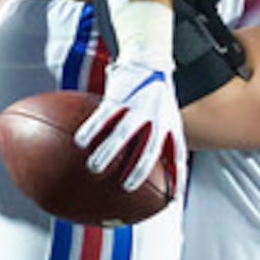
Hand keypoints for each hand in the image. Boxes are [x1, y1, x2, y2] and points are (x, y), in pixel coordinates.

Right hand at [74, 55, 183, 193]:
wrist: (148, 60)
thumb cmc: (156, 96)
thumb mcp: (168, 117)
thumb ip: (162, 143)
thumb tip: (156, 173)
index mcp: (171, 126)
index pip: (179, 156)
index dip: (178, 178)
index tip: (173, 199)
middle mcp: (156, 118)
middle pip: (150, 149)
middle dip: (139, 170)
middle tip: (126, 187)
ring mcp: (137, 106)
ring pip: (122, 133)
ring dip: (108, 152)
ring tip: (94, 167)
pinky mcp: (119, 97)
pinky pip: (103, 116)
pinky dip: (91, 130)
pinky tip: (80, 142)